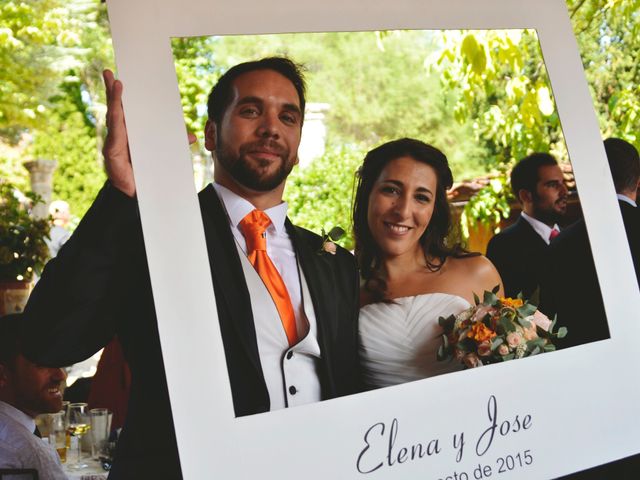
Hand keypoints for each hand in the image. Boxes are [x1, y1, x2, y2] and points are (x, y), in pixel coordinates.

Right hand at [102, 70, 197, 197]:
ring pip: (113, 117)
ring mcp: (115, 143)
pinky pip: (115, 132)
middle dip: (112, 90)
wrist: (140, 197)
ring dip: (114, 99)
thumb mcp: (165, 154)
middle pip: (116, 109)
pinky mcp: (113, 151)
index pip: (126, 110)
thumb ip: (174, 143)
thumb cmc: (149, 174)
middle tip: (109, 72)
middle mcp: (121, 136)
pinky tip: (116, 107)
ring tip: (116, 83)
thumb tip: (191, 136)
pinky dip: (115, 118)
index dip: (123, 95)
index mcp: (131, 134)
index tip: (122, 79)